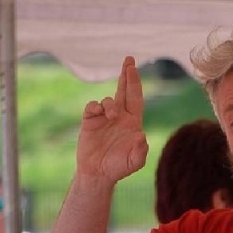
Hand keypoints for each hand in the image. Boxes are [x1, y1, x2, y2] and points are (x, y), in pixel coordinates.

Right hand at [75, 56, 148, 181]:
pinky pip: (92, 107)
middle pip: (124, 91)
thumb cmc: (118, 168)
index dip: (135, 82)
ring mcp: (104, 118)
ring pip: (108, 100)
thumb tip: (142, 136)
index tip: (133, 67)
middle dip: (126, 75)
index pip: (136, 98)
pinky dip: (95, 106)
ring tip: (111, 116)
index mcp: (133, 122)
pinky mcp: (90, 121)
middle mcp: (120, 117)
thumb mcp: (134, 162)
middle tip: (129, 59)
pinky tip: (98, 112)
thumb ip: (140, 151)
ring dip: (111, 105)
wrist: (97, 174)